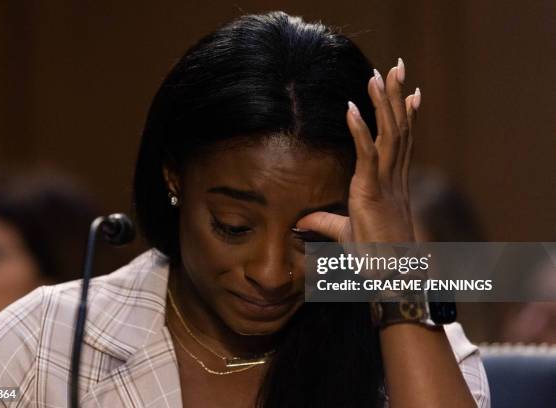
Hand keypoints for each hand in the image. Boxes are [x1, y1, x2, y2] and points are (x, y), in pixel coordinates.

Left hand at [297, 58, 419, 243]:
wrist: (389, 278)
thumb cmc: (373, 257)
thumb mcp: (344, 234)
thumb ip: (324, 223)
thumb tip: (301, 221)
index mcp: (392, 183)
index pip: (403, 141)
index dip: (407, 115)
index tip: (413, 92)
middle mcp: (394, 178)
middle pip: (400, 128)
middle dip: (398, 96)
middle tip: (398, 67)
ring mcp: (385, 183)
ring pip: (391, 134)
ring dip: (385, 103)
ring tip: (379, 74)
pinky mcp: (371, 192)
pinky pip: (368, 155)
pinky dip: (360, 131)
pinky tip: (352, 108)